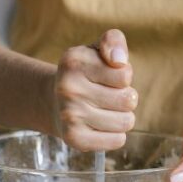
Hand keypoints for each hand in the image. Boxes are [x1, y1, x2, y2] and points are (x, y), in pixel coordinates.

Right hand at [49, 29, 137, 150]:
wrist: (54, 102)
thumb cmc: (85, 74)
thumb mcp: (96, 50)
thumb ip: (113, 41)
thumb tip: (119, 60)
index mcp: (74, 61)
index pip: (125, 75)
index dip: (123, 76)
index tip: (109, 77)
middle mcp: (68, 88)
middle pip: (128, 100)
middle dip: (125, 98)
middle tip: (109, 96)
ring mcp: (70, 115)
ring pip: (126, 122)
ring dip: (122, 117)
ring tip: (105, 111)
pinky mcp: (75, 139)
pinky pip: (117, 140)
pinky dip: (115, 135)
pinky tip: (101, 126)